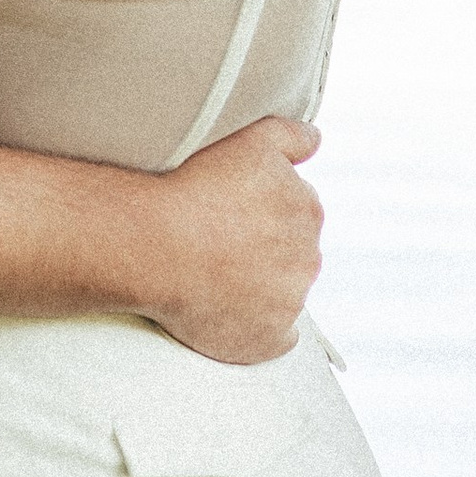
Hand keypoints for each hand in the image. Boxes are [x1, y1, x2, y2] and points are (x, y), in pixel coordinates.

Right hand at [134, 117, 324, 365]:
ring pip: (283, 293)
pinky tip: (232, 312)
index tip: (231, 208)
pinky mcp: (269, 339)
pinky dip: (260, 328)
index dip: (262, 208)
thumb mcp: (252, 142)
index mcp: (308, 210)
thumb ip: (292, 136)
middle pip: (293, 252)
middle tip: (221, 240)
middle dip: (266, 247)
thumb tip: (318, 139)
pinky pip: (276, 338)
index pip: (297, 209)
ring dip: (261, 285)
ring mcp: (290, 303)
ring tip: (215, 272)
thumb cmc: (198, 188)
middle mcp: (309, 259)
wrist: (157, 243)